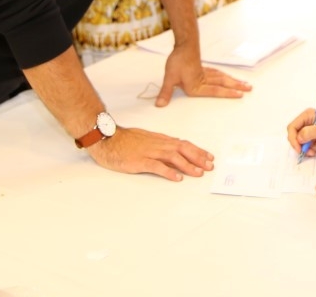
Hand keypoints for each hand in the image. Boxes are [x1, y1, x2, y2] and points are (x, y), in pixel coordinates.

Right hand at [88, 126, 212, 180]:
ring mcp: (149, 152)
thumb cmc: (124, 140)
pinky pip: (156, 166)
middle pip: (182, 149)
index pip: (183, 144)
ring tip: (198, 173)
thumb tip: (174, 149)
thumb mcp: (145, 139)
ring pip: (173, 157)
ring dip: (187, 165)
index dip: (197, 150)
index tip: (208, 157)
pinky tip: (176, 177)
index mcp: (159, 139)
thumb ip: (159, 144)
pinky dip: (168, 171)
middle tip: (209, 166)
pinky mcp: (139, 161)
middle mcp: (157, 144)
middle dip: (198, 157)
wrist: (106, 138)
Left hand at [156, 46, 250, 106]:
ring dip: (233, 81)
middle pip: (223, 83)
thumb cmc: (177, 61)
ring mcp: (205, 73)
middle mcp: (204, 80)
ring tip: (244, 84)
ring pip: (222, 78)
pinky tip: (227, 77)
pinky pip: (218, 73)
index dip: (228, 93)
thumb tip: (159, 105)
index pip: (215, 91)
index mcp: (197, 86)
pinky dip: (224, 76)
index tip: (240, 95)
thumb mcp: (169, 78)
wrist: (183, 45)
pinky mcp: (203, 68)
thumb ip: (166, 92)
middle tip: (250, 88)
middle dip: (236, 86)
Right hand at [286, 109, 315, 157]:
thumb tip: (298, 138)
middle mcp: (308, 122)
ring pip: (300, 142)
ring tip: (313, 152)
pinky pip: (307, 145)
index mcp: (308, 115)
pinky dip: (310, 150)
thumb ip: (309, 133)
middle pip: (295, 135)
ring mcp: (312, 130)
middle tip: (306, 152)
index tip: (299, 148)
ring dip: (305, 148)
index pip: (292, 127)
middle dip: (299, 145)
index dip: (293, 138)